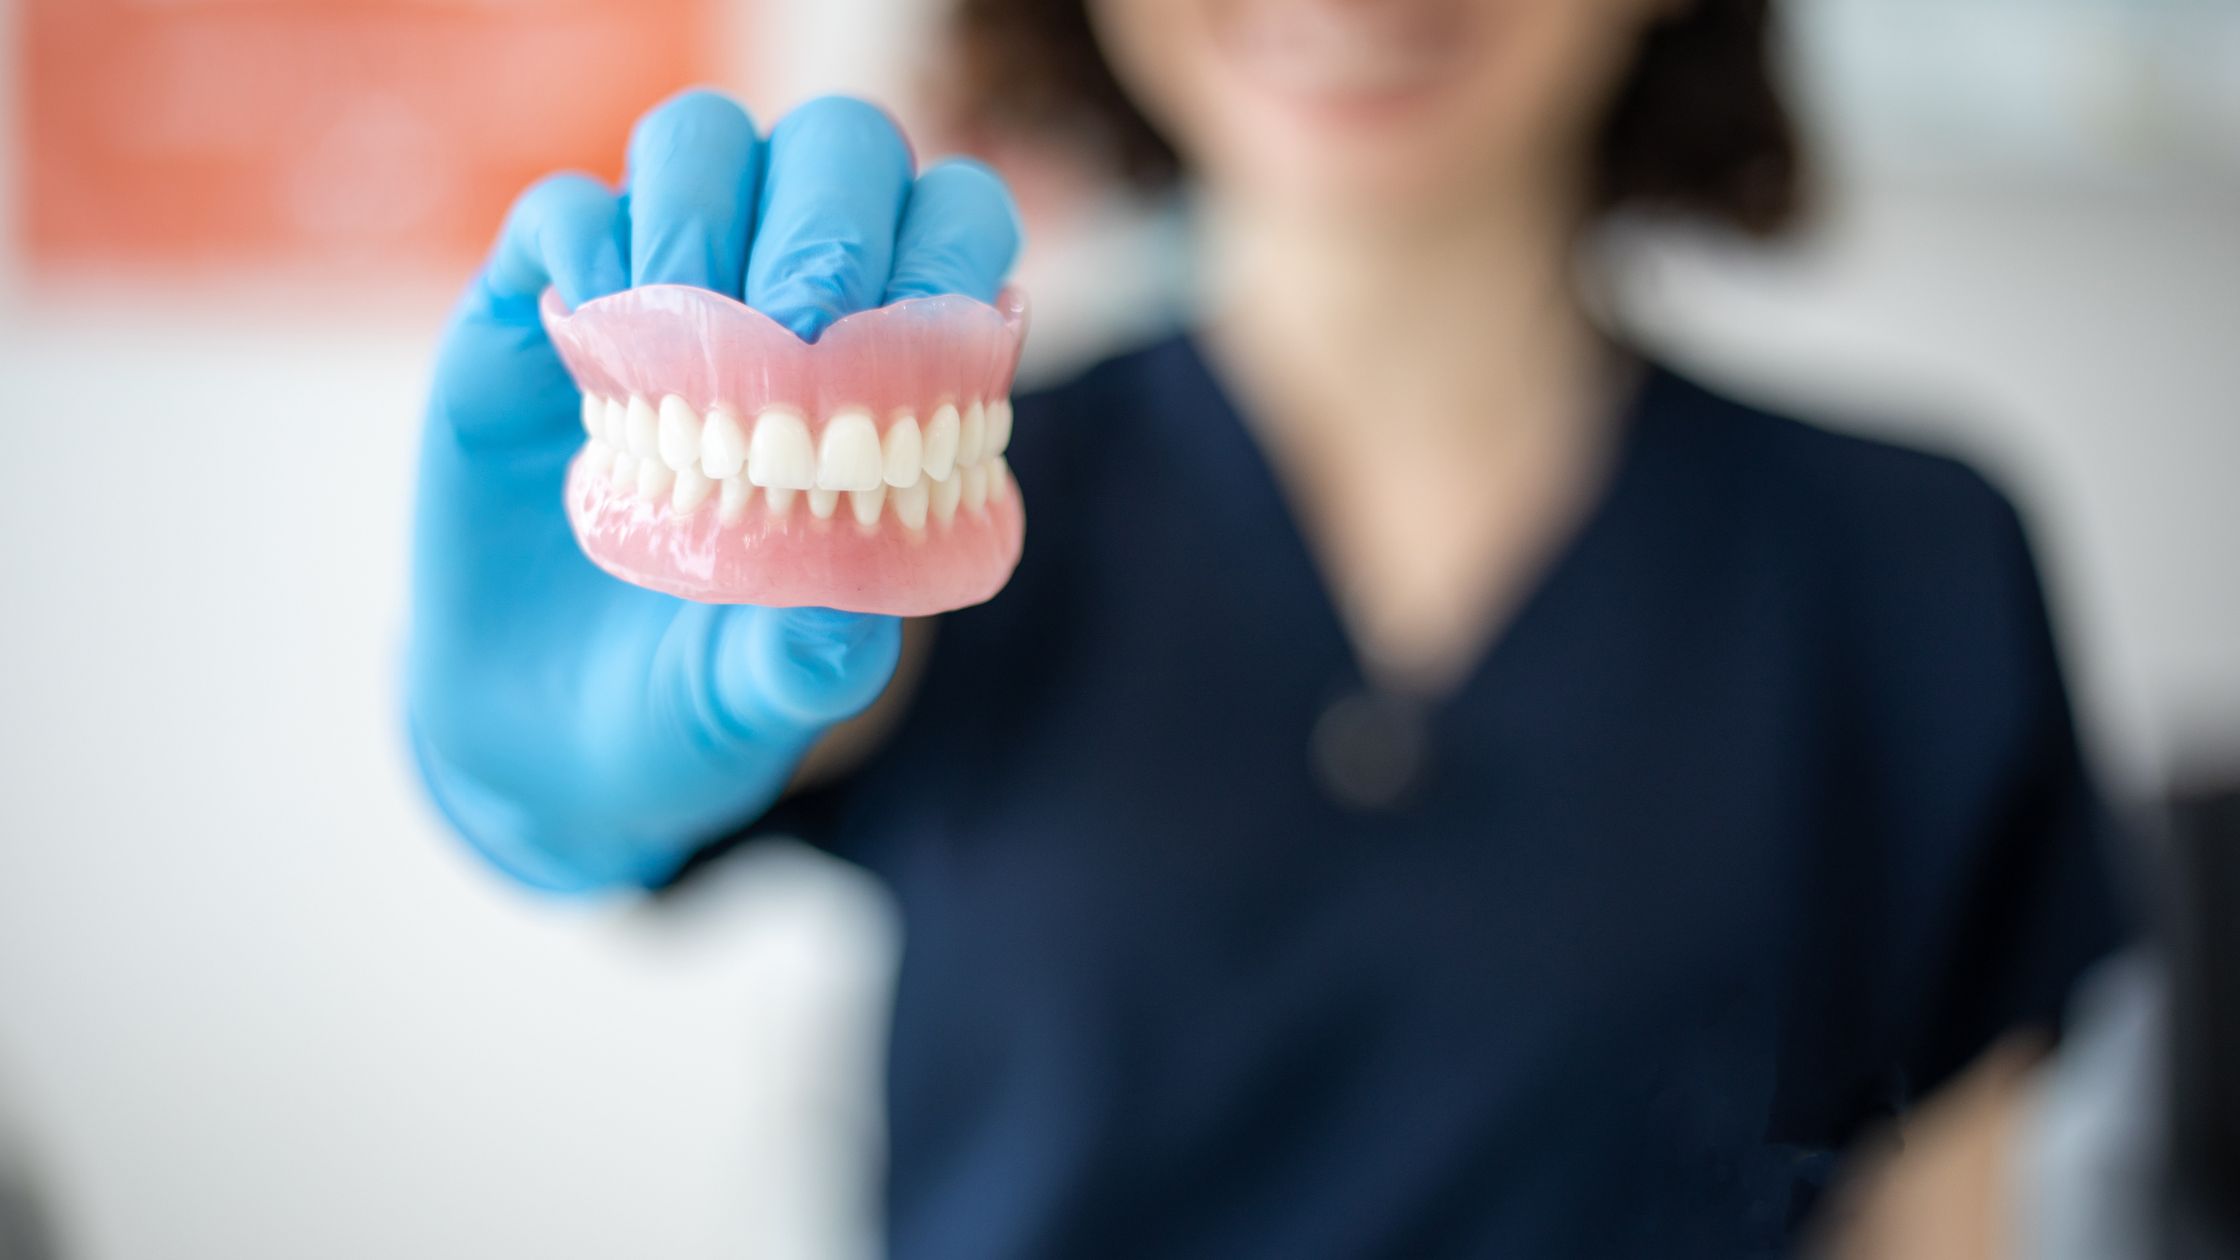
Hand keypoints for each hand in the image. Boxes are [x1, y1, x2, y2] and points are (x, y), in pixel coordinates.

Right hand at [407, 90, 1021, 890]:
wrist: (534, 745)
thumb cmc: (687, 710)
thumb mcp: (751, 708)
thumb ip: (805, 665)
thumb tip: (850, 628)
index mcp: (886, 376)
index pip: (950, 231)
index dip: (948, 248)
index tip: (913, 329)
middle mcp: (779, 306)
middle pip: (837, 152)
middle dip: (830, 216)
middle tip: (797, 323)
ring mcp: (658, 300)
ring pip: (704, 145)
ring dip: (701, 214)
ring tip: (683, 328)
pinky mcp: (536, 313)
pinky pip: (564, 211)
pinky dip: (586, 246)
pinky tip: (587, 343)